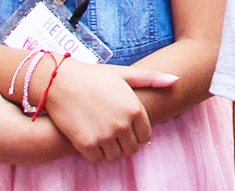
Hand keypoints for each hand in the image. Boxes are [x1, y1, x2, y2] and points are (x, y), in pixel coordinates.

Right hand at [41, 60, 178, 162]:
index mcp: (134, 109)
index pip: (146, 136)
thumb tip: (175, 80)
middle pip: (131, 149)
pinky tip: (90, 139)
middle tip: (113, 133)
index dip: (137, 134)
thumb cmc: (93, 76)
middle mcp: (122, 124)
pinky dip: (95, 153)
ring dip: (110, 150)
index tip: (126, 128)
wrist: (58, 81)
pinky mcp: (86, 144)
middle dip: (124, 144)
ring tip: (102, 136)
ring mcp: (104, 135)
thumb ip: (151, 79)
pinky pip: (97, 159)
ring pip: (115, 157)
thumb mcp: (124, 74)